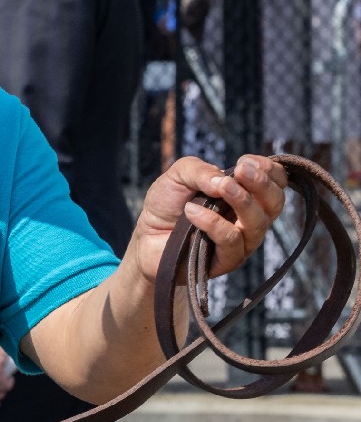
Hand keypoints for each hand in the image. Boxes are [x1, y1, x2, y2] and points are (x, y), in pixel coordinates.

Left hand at [130, 155, 288, 282]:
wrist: (144, 237)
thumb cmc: (166, 205)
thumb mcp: (178, 176)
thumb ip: (200, 169)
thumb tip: (223, 180)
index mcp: (247, 196)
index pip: (277, 183)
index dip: (269, 170)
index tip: (244, 161)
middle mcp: (250, 219)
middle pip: (276, 203)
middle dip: (261, 183)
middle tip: (240, 170)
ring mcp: (242, 242)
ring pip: (257, 223)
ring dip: (241, 200)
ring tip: (219, 187)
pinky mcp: (227, 260)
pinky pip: (230, 240)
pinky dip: (212, 222)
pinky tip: (191, 211)